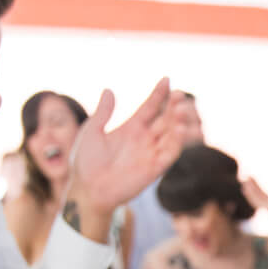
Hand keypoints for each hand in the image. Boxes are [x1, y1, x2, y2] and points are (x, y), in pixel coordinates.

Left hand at [67, 80, 191, 217]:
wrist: (87, 189)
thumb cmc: (86, 162)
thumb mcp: (92, 131)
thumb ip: (104, 112)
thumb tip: (108, 90)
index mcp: (130, 128)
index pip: (150, 107)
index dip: (158, 94)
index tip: (166, 79)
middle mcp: (144, 139)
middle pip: (165, 118)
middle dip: (173, 106)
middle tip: (179, 94)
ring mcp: (151, 153)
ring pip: (172, 134)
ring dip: (179, 122)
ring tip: (182, 109)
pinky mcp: (155, 169)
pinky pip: (170, 153)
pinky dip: (177, 141)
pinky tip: (180, 129)